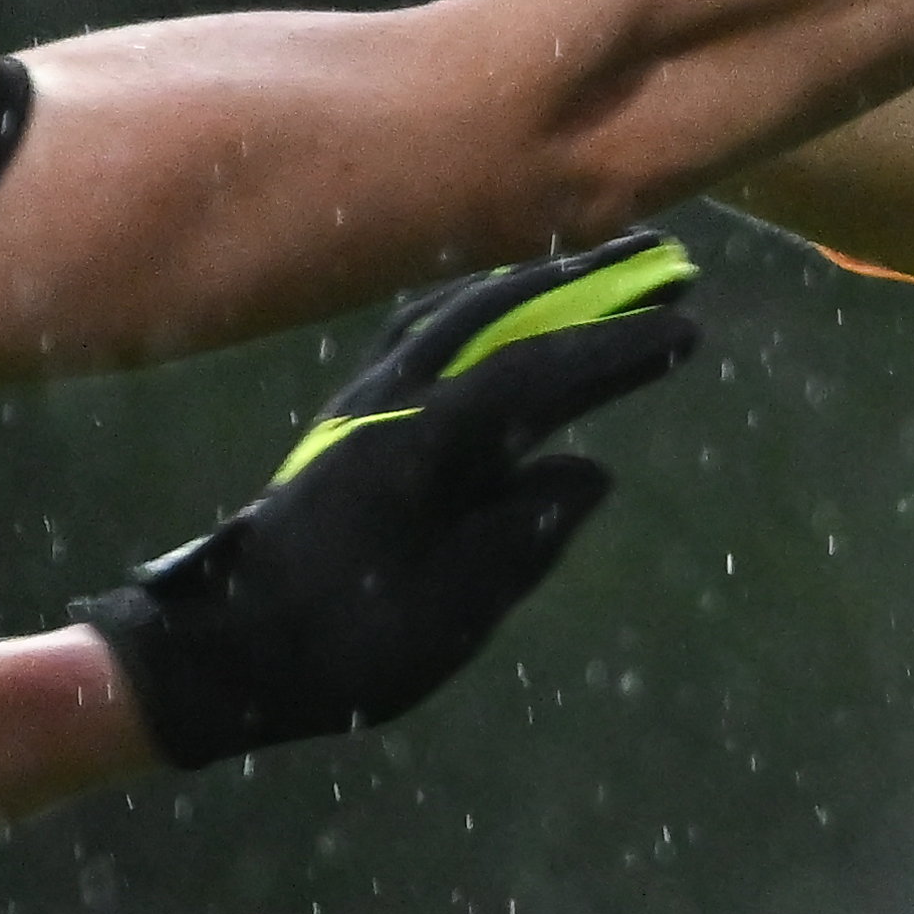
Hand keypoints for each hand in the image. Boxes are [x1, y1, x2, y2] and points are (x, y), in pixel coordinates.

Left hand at [74, 237, 704, 763]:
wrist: (227, 651)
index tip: (687, 330)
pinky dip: (482, 307)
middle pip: (501, 314)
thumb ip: (527, 532)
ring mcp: (365, 402)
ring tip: (601, 271)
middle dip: (588, 286)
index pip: (539, 372)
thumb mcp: (455, 609)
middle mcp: (392, 400)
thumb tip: (588, 470)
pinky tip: (504, 315)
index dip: (617, 349)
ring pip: (459, 312)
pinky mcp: (352, 418)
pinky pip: (427, 331)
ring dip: (534, 286)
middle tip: (668, 261)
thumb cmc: (344, 646)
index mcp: (423, 444)